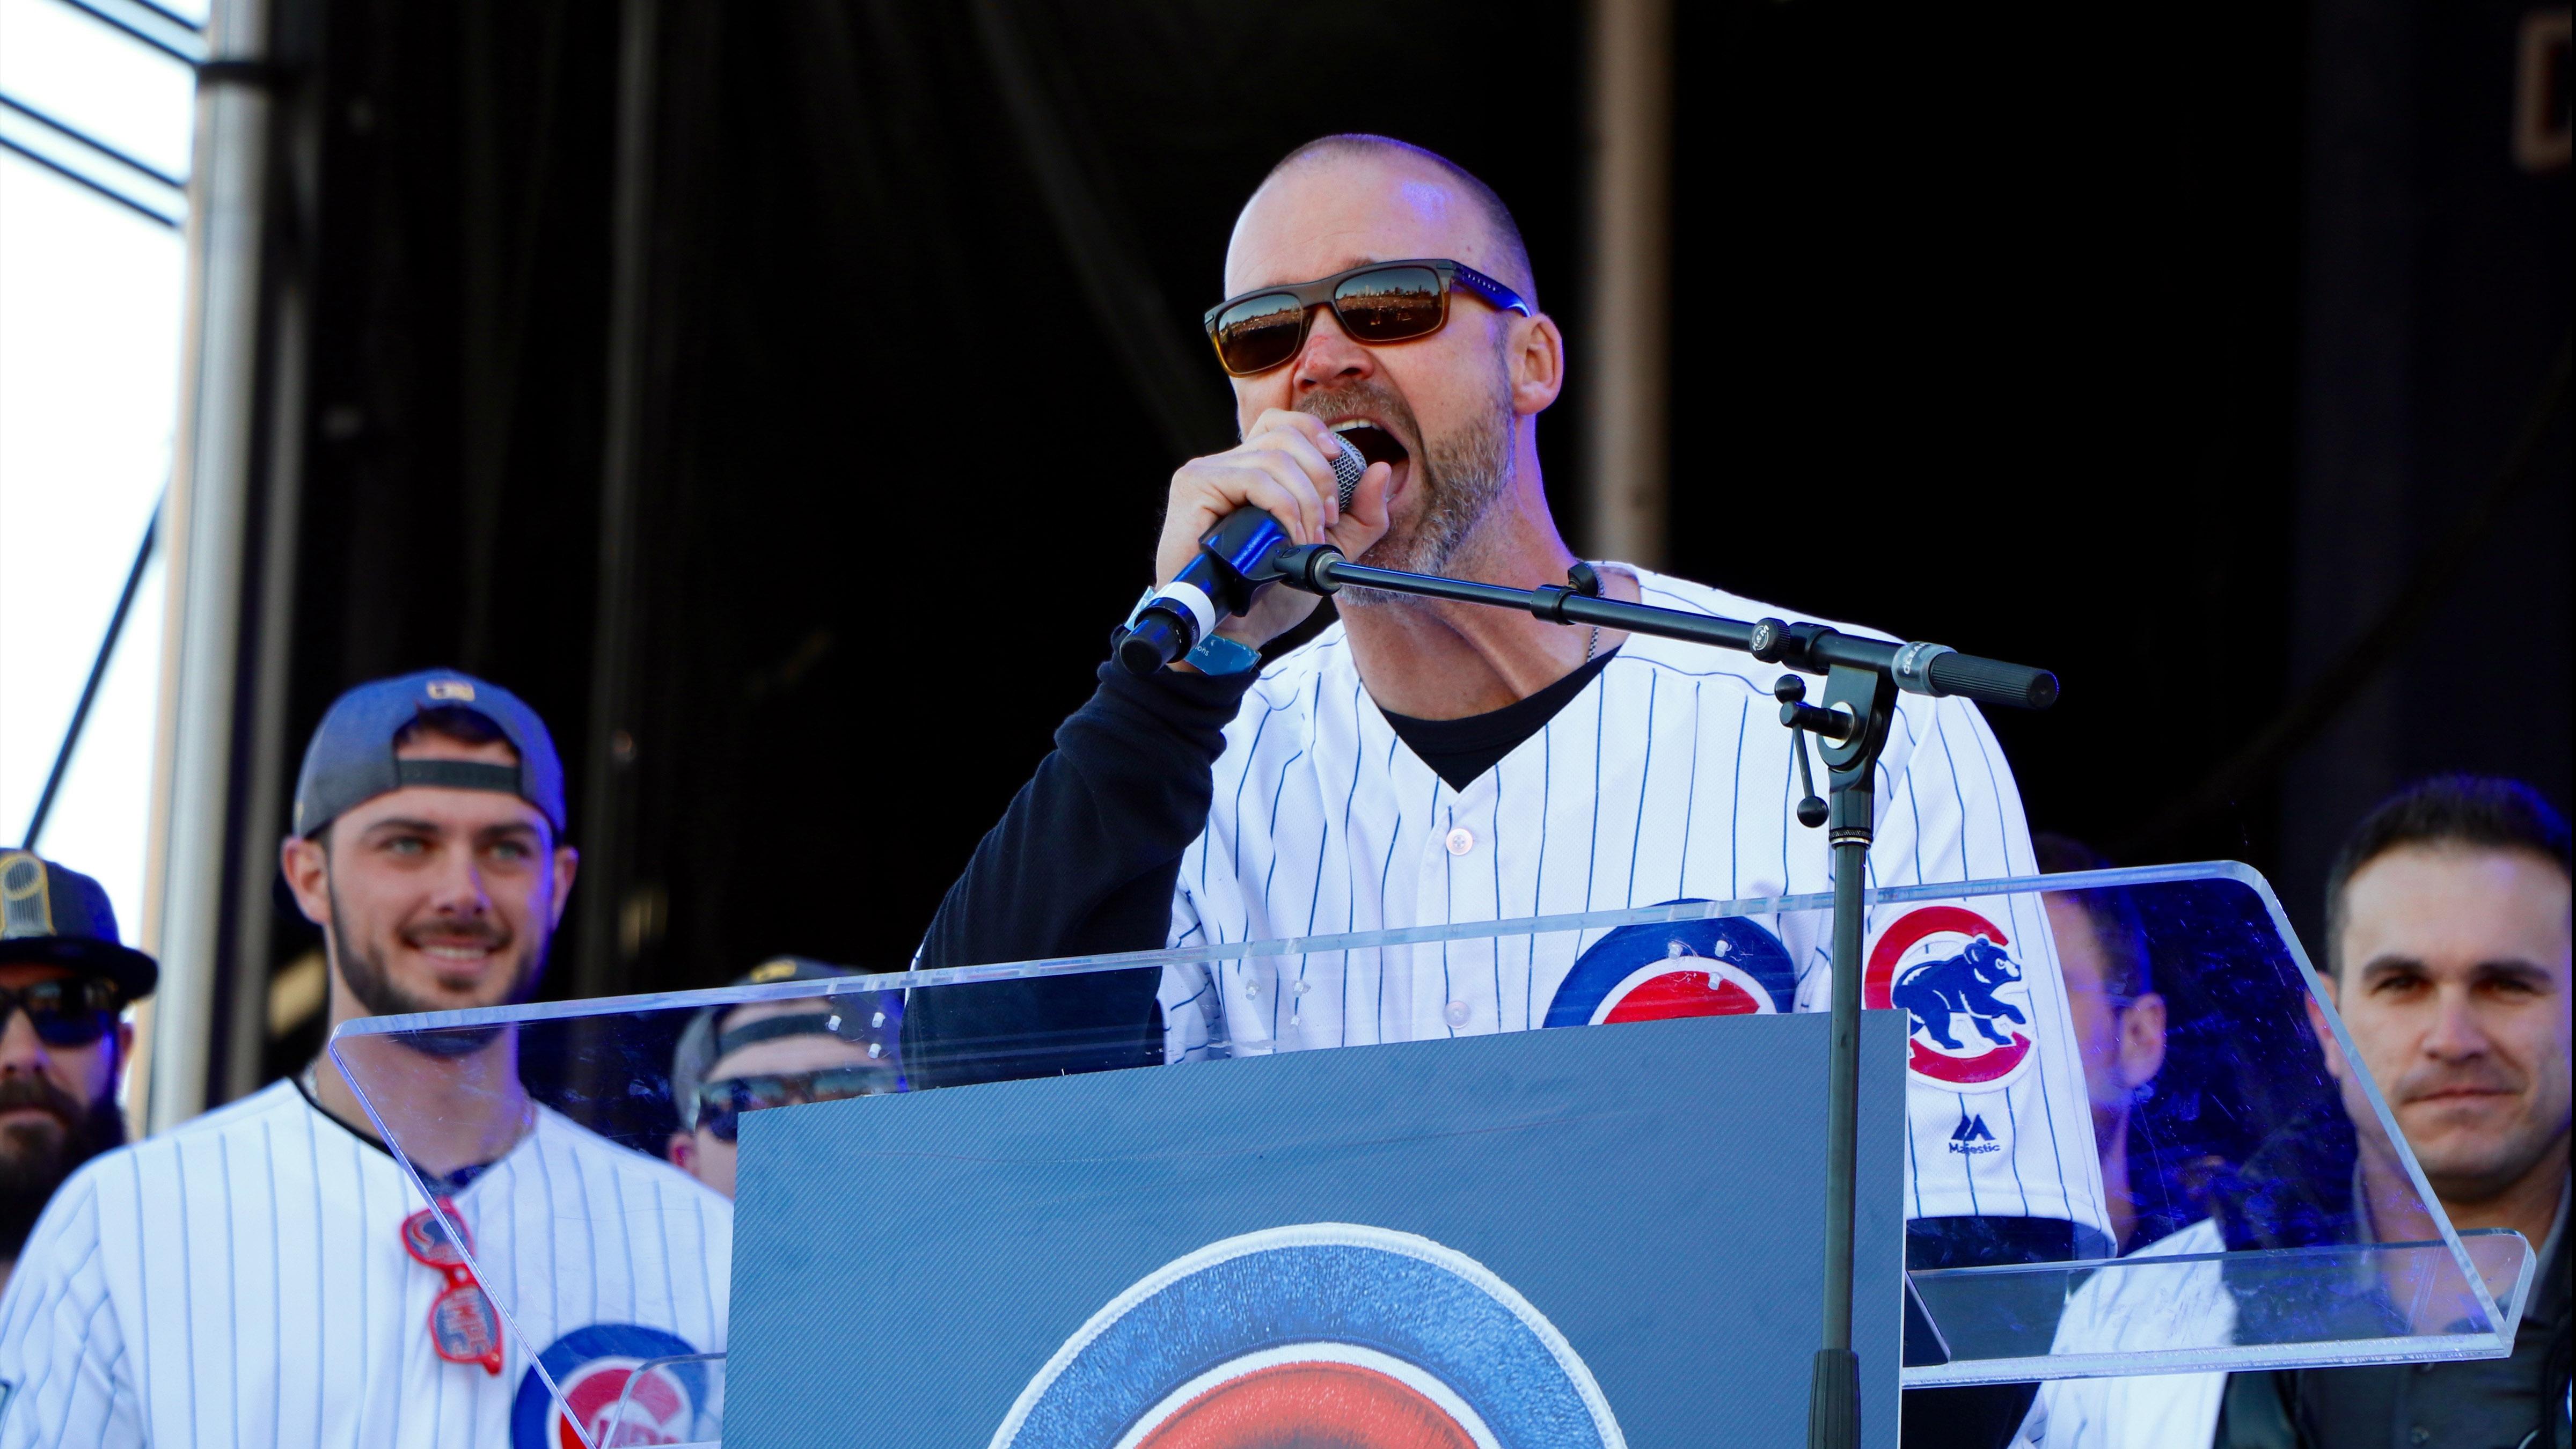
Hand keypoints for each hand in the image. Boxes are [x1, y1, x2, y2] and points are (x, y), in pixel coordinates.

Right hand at [1156, 410, 1391, 651]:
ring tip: (1308, 541)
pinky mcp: (1194, 487)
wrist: (1233, 630)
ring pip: (1275, 459)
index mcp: (1250, 470)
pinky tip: (1288, 538)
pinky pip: (1253, 479)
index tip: (1339, 459)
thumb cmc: (1269, 592)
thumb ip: (1360, 515)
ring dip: (1306, 502)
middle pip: (1285, 436)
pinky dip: (1284, 508)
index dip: (1313, 431)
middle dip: (1322, 477)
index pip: (1281, 423)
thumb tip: (1382, 469)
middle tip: (1330, 522)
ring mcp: (1207, 472)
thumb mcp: (1330, 549)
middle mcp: (1225, 464)